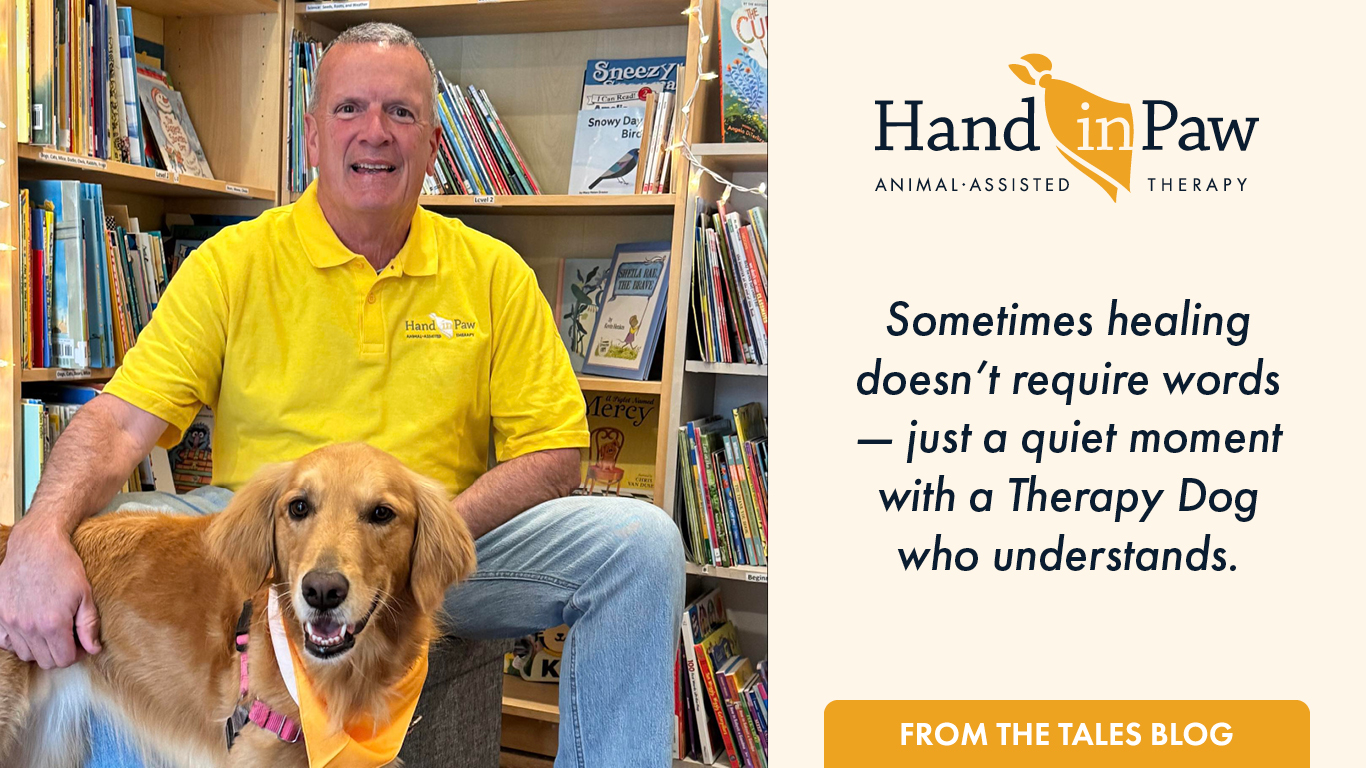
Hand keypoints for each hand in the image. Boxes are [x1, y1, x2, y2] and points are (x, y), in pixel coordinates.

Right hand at [0, 519, 101, 667]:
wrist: (36, 545)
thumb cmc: (64, 566)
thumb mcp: (85, 594)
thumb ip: (88, 625)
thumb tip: (93, 649)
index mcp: (52, 624)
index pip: (63, 660)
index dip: (76, 654)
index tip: (81, 643)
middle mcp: (28, 627)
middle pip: (45, 661)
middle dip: (60, 653)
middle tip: (69, 638)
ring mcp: (11, 622)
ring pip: (26, 654)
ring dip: (40, 648)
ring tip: (51, 631)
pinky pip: (6, 642)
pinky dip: (18, 642)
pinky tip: (31, 629)